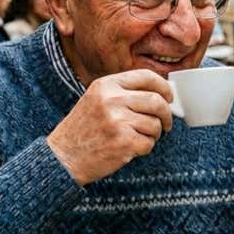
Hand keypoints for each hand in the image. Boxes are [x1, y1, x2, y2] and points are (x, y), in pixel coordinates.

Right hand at [47, 70, 173, 184]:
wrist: (64, 156)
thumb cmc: (83, 129)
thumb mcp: (96, 99)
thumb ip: (123, 93)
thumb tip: (160, 93)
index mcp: (106, 85)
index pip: (147, 77)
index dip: (164, 87)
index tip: (169, 97)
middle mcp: (112, 99)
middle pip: (157, 101)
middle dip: (166, 115)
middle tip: (165, 124)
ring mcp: (118, 121)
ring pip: (155, 124)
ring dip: (153, 134)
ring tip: (138, 137)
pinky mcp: (124, 142)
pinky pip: (149, 143)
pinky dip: (144, 148)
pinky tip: (130, 148)